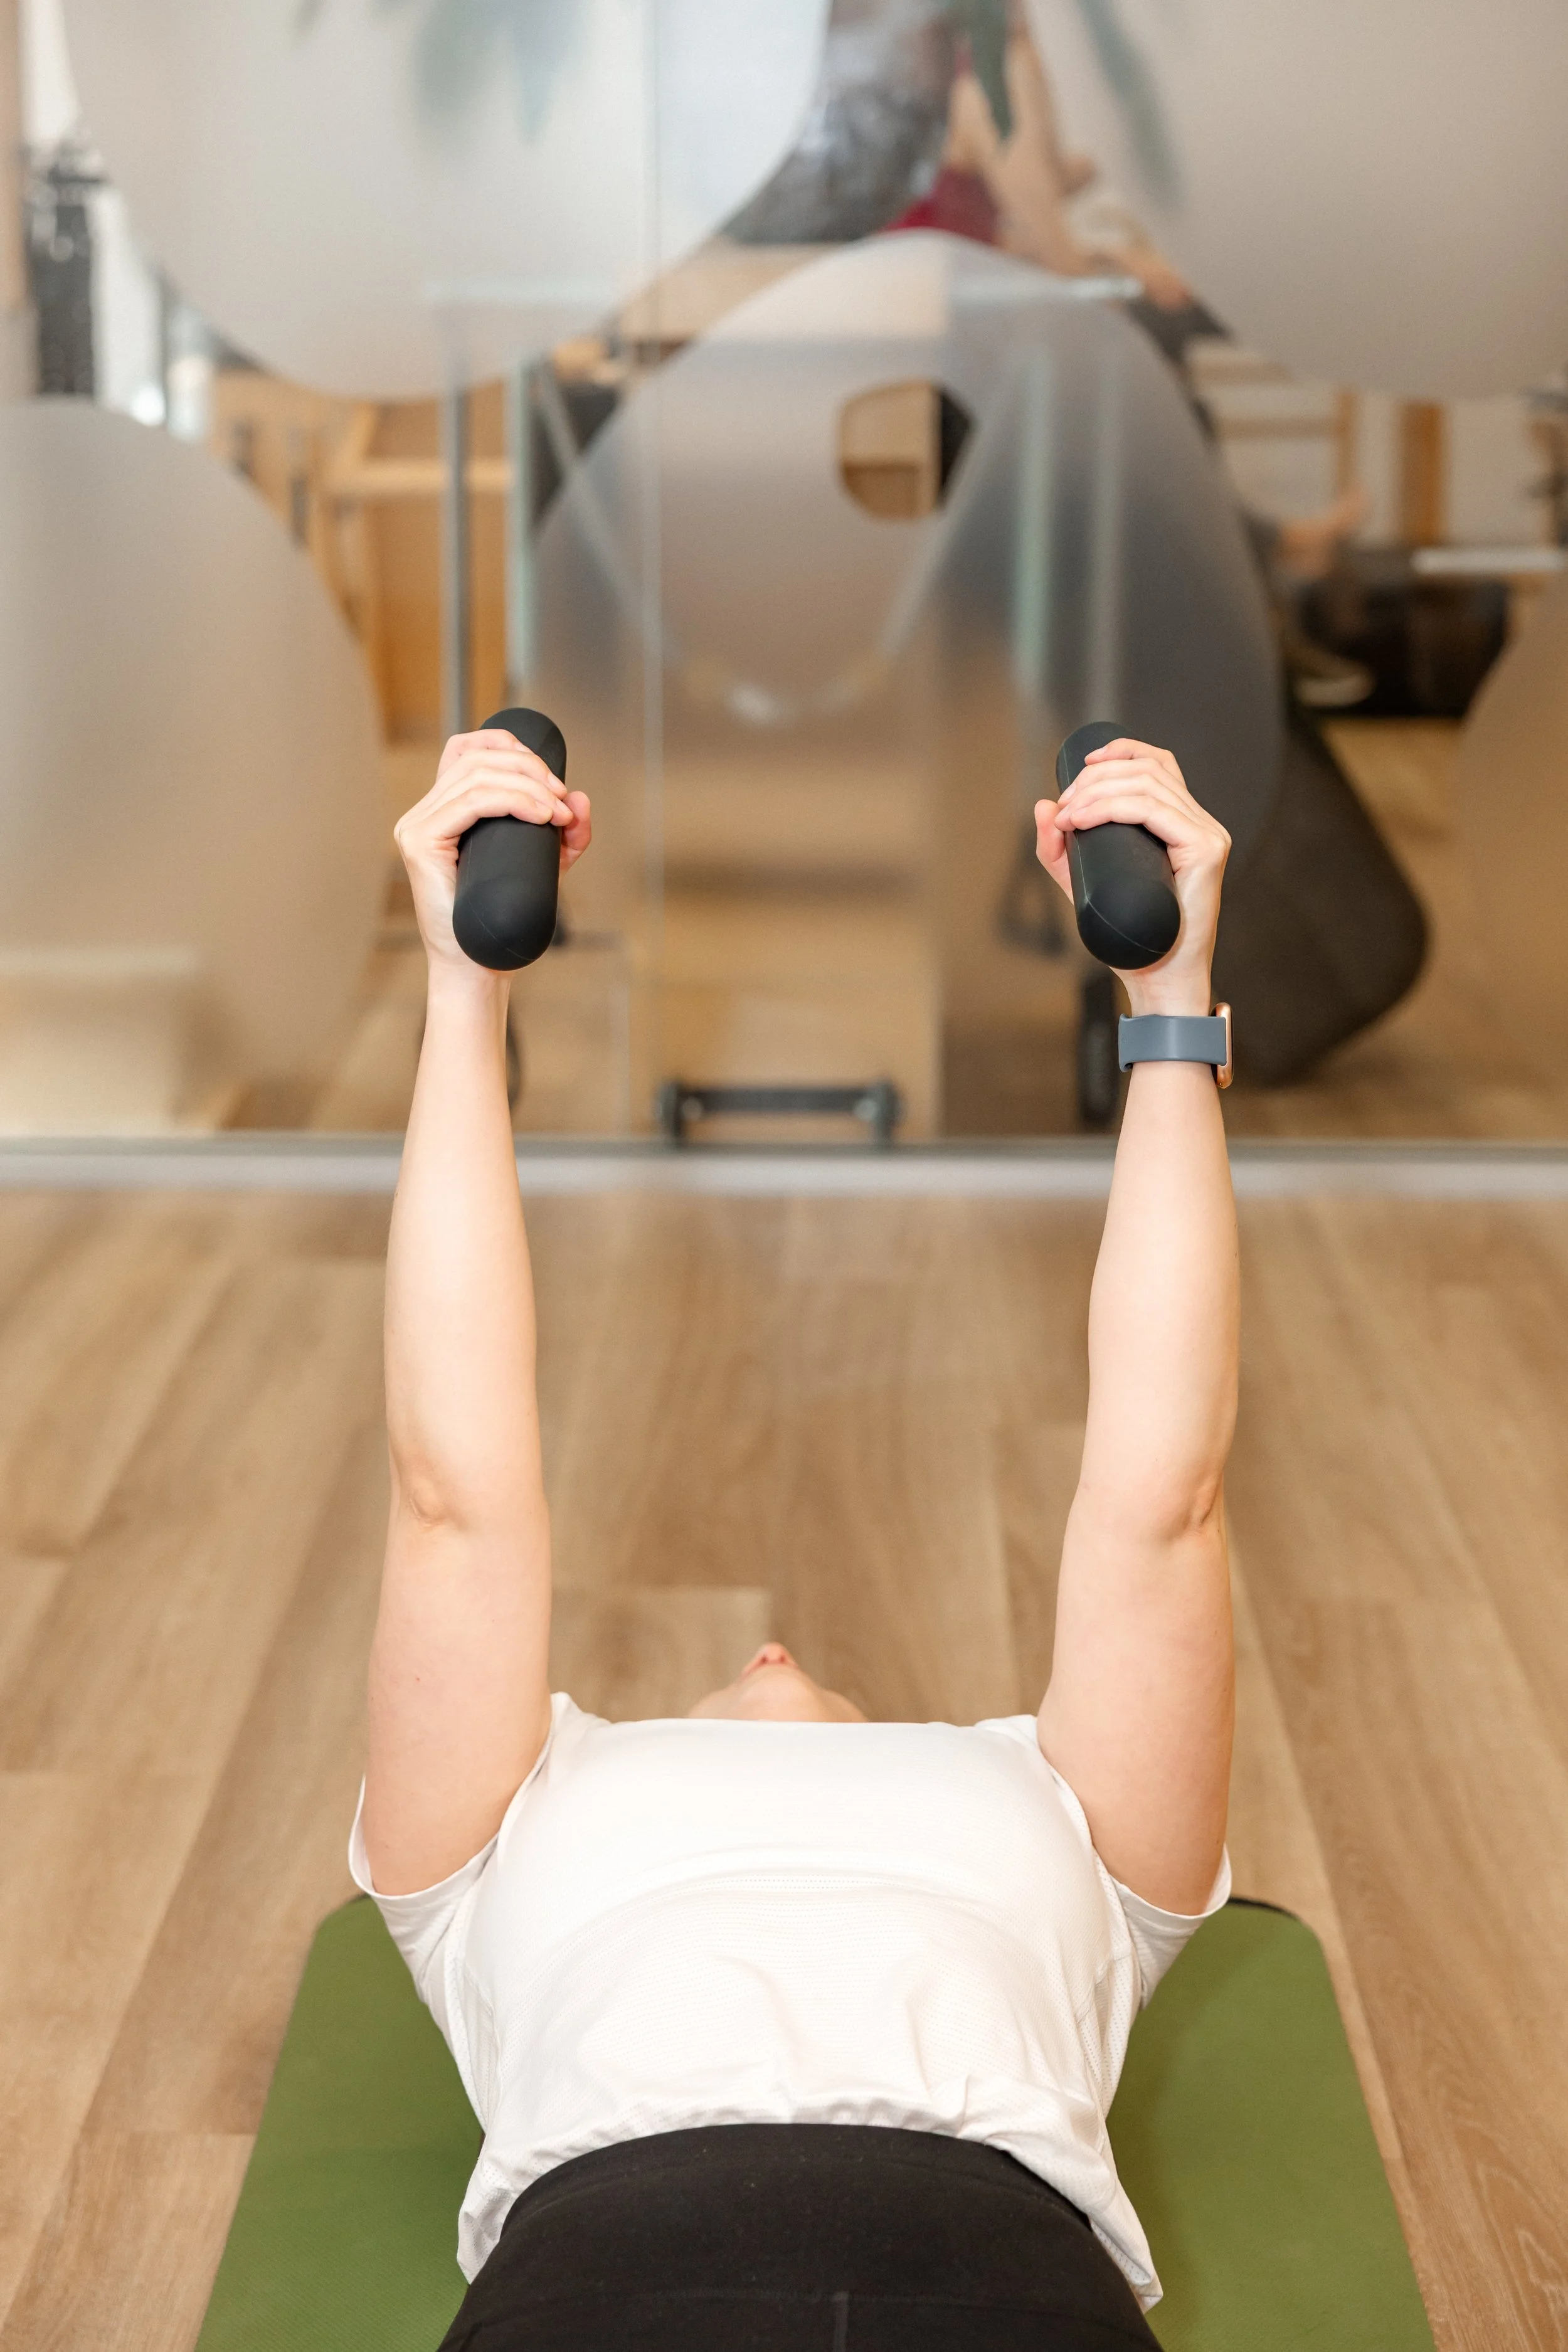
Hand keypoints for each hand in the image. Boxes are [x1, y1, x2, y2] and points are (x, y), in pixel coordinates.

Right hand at [393, 731, 591, 973]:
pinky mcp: (420, 843)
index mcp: (442, 811)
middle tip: (563, 798)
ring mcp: (417, 826)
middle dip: (529, 768)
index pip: (466, 751)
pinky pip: (469, 802)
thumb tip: (580, 798)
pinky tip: (541, 815)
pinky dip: (512, 800)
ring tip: (558, 812)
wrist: (478, 970)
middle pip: (476, 758)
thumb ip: (564, 836)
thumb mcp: (543, 867)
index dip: (508, 745)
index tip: (550, 775)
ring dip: (528, 786)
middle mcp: (423, 813)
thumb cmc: (501, 922)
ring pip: (476, 776)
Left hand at [1034, 739, 1228, 1014]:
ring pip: (1149, 784)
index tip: (1080, 769)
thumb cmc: (1129, 939)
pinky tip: (1084, 819)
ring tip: (1067, 815)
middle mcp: (1200, 823)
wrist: (1158, 980)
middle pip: (1149, 770)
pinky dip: (1113, 807)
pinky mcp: (1206, 850)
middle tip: (1064, 807)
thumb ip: (1060, 852)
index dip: (1121, 751)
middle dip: (1096, 779)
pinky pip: (1155, 811)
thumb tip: (1043, 806)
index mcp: (1183, 824)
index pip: (1158, 765)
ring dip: (1098, 791)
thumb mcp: (1083, 885)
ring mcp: (1207, 835)